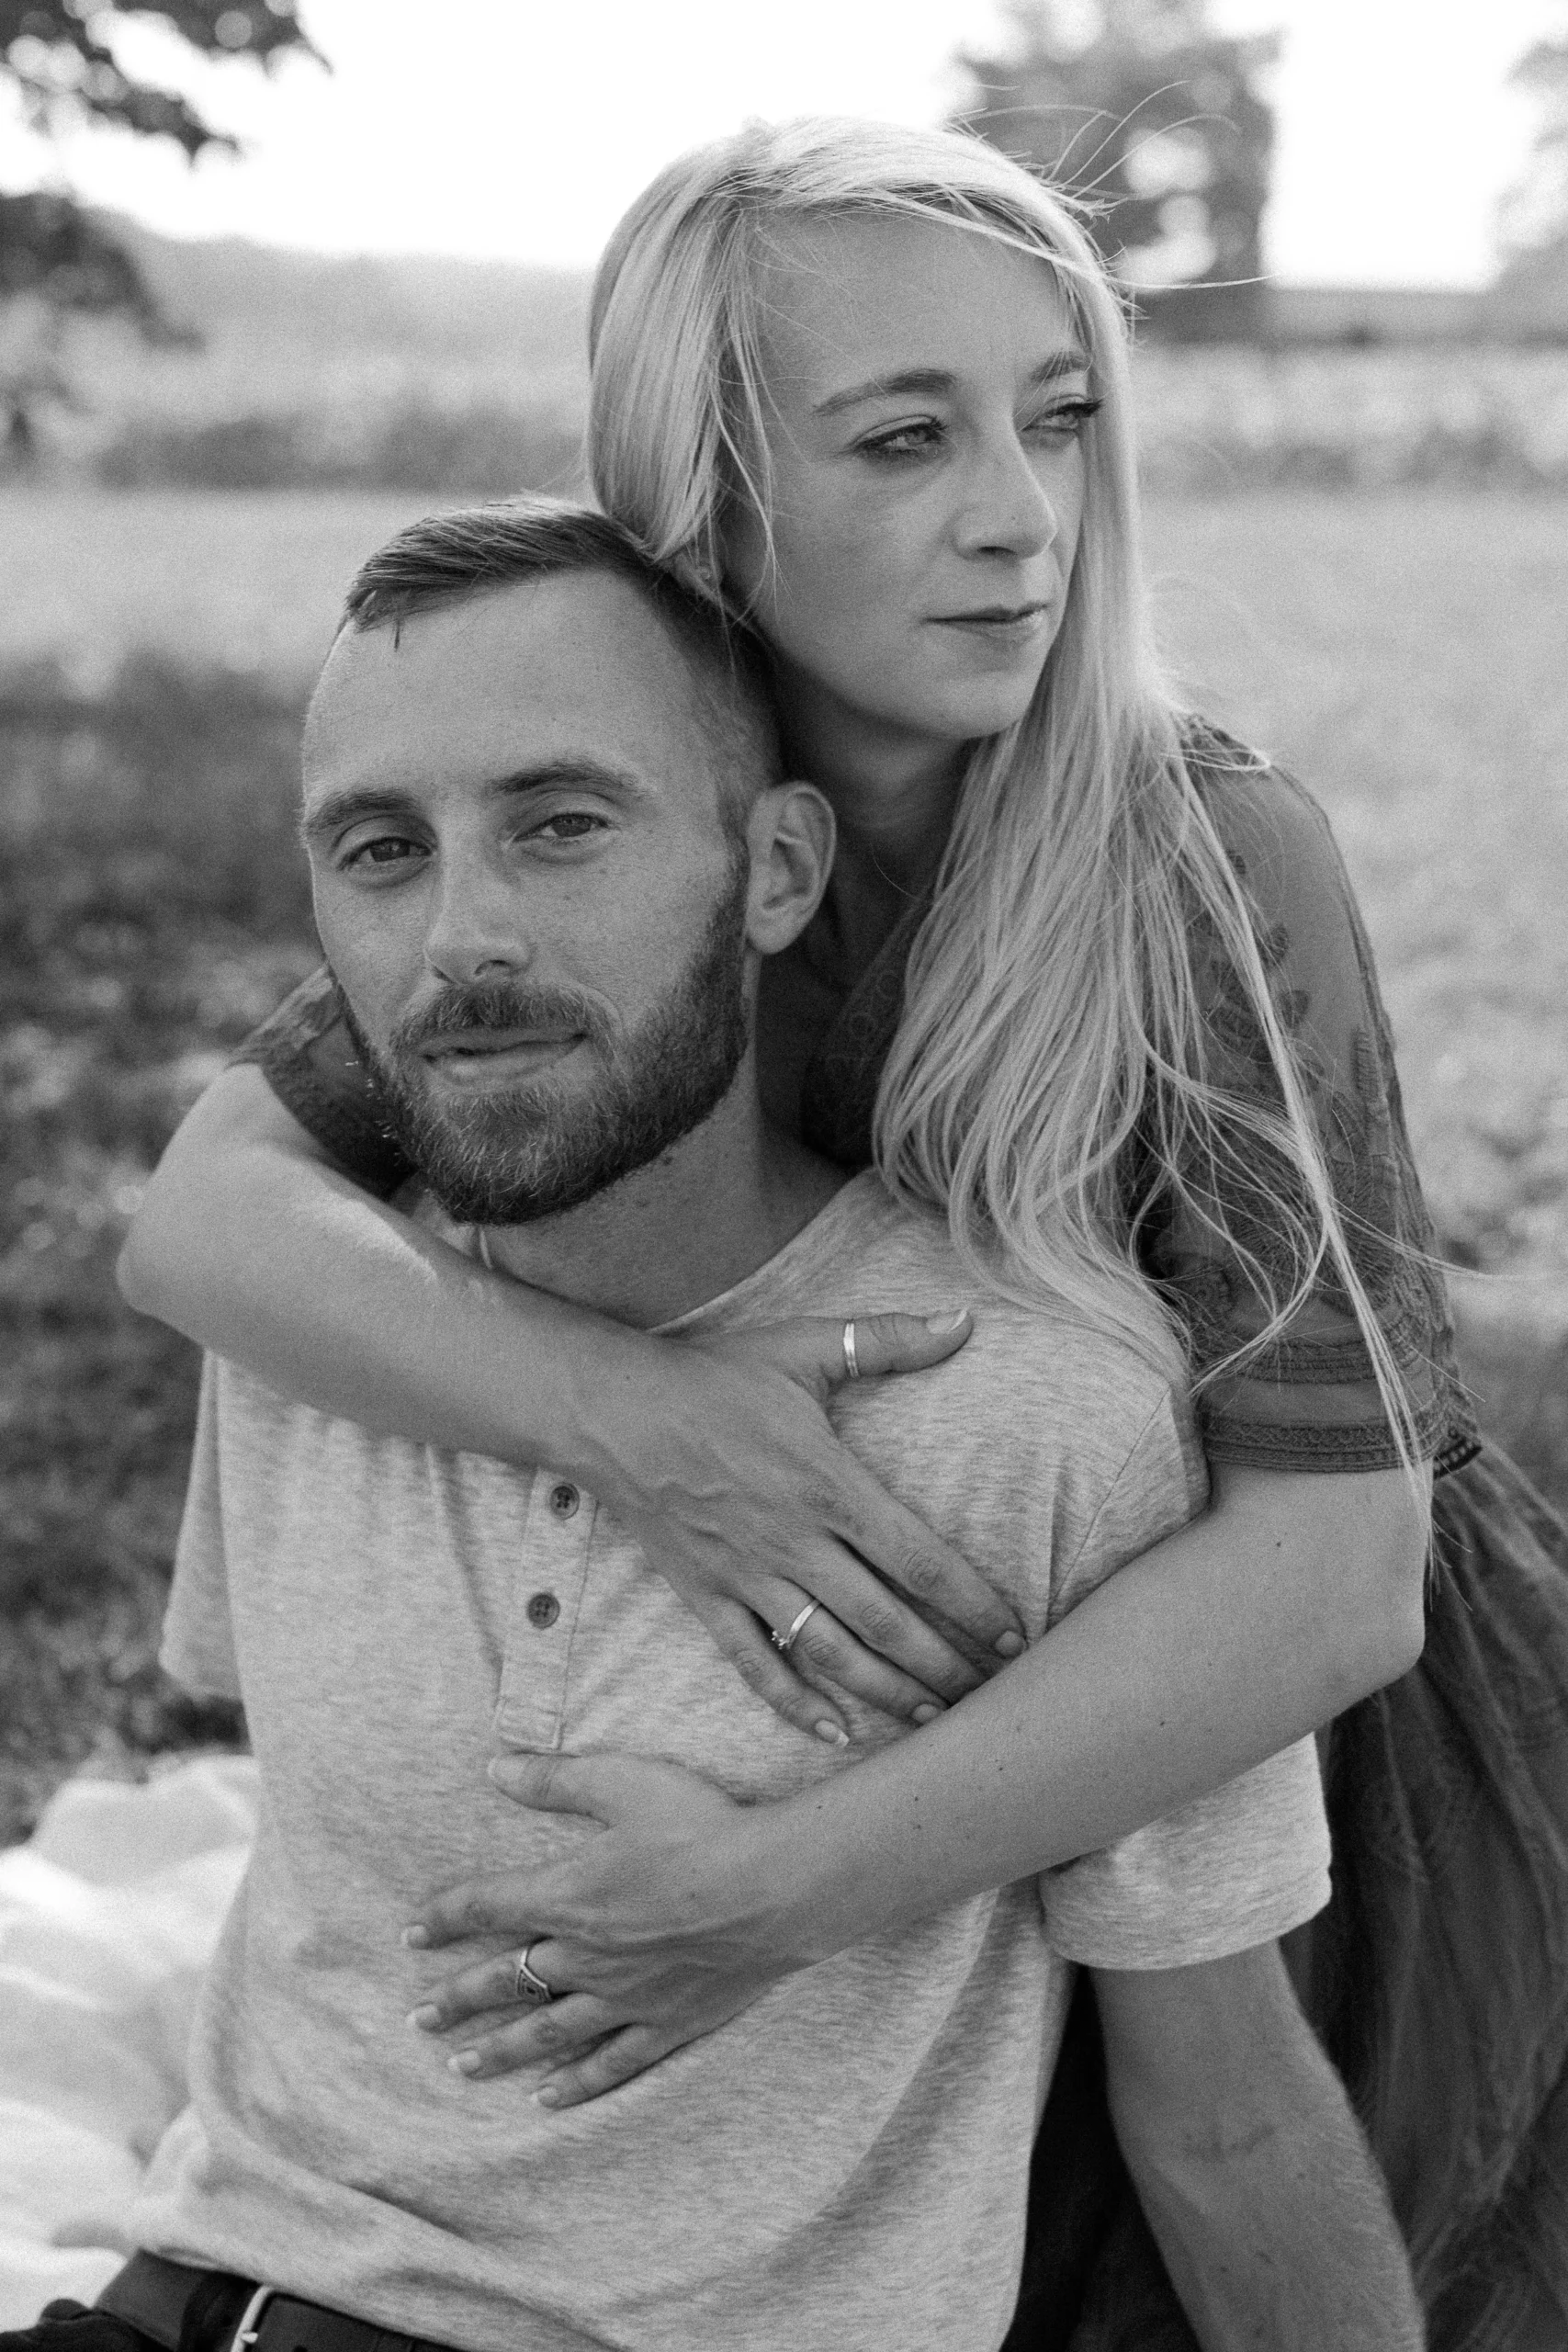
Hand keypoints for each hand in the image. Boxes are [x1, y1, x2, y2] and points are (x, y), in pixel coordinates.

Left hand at [404, 1751, 795, 2106]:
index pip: (485, 1908)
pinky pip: (610, 2063)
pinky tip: (548, 2098)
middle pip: (504, 1982)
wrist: (776, 1888)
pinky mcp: (667, 2024)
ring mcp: (625, 1997)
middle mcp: (584, 1955)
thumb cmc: (703, 1826)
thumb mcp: (625, 1782)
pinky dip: (575, 2083)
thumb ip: (556, 1778)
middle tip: (417, 2020)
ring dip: (498, 2051)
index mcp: (567, 1894)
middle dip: (456, 2001)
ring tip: (460, 2068)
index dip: (443, 1920)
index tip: (412, 1934)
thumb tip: (495, 1768)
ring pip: (546, 2033)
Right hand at [604, 1309, 1023, 1745]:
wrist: (611, 1411)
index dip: (973, 1603)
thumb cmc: (713, 1377)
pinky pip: (755, 1665)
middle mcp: (794, 1543)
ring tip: (936, 1720)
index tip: (1016, 1633)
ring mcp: (748, 1577)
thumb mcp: (804, 1347)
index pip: (919, 1560)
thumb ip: (888, 1339)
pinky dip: (795, 1705)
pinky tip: (836, 1735)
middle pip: (886, 1622)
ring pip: (831, 1655)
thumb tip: (965, 1319)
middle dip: (945, 1665)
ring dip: (887, 1693)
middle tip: (994, 1696)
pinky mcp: (707, 1598)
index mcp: (828, 1486)